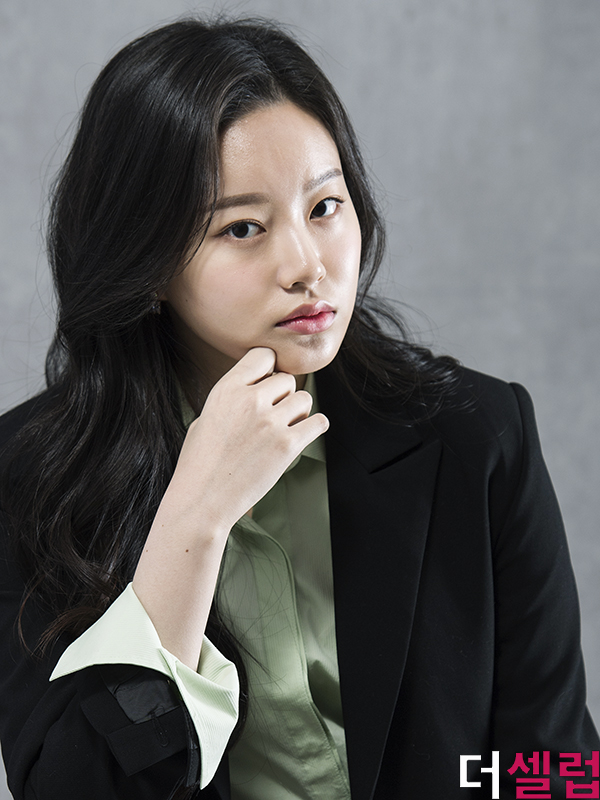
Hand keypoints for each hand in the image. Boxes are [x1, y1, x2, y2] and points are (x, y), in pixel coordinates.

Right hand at [167, 347, 328, 532]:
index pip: (263, 355)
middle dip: (283, 396)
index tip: (266, 386)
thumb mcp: (206, 417)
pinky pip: (318, 422)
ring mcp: (270, 422)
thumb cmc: (200, 463)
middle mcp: (250, 400)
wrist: (201, 501)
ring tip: (283, 430)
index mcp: (226, 389)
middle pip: (287, 379)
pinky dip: (313, 428)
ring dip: (298, 412)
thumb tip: (258, 386)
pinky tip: (301, 437)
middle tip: (272, 418)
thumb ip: (234, 398)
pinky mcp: (287, 445)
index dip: (268, 369)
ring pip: (304, 399)